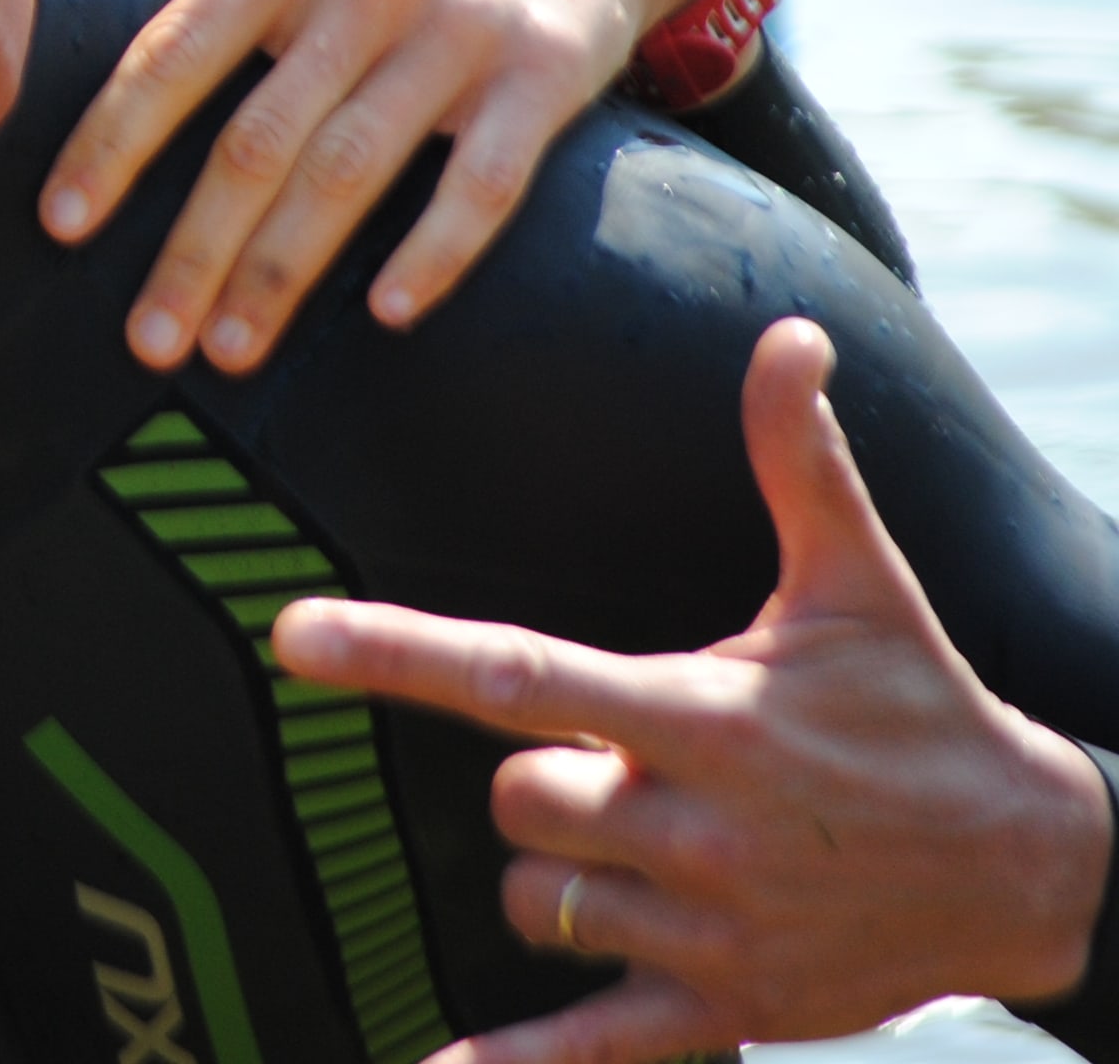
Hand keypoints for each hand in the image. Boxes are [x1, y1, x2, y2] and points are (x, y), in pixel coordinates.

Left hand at [23, 0, 726, 370]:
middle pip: (257, 137)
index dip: (113, 142)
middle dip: (194, 248)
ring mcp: (458, 33)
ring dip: (284, 270)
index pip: (174, 52)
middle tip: (145, 341)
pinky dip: (436, 248)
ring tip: (227, 353)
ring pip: (352, 170)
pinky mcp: (545, 78)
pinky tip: (384, 312)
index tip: (60, 226)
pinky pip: (485, 180)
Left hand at [272, 320, 1113, 1063]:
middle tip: (616, 764)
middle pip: (518, 802)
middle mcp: (697, 829)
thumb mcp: (860, 584)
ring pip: (541, 901)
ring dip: (556, 875)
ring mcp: (710, 930)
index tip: (290, 634)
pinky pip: (594, 1045)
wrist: (1036, 867)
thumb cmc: (921, 710)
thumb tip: (789, 335)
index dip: (395, 653)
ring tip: (644, 844)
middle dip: (536, 782)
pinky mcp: (727, 1009)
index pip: (520, 677)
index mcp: (706, 719)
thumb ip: (799, 462)